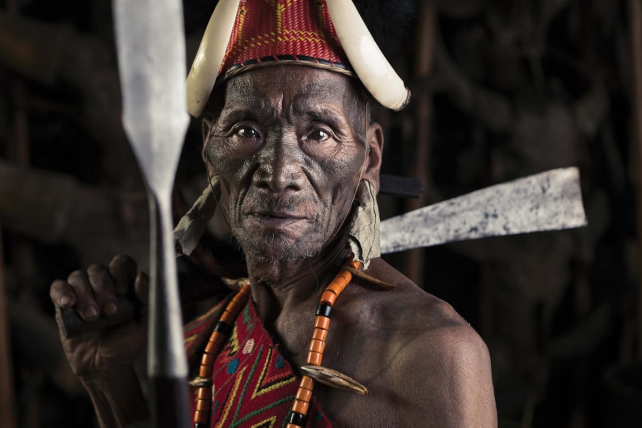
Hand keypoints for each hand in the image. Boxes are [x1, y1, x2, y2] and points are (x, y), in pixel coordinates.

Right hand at [50, 254, 148, 377]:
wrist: (105, 367)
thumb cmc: (127, 343)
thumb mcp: (145, 324)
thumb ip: (148, 298)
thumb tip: (141, 275)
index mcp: (124, 285)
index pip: (121, 263)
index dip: (121, 271)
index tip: (123, 290)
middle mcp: (103, 285)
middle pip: (98, 269)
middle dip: (103, 288)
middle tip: (110, 311)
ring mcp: (82, 294)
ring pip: (78, 276)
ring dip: (85, 294)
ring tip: (92, 317)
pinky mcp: (64, 305)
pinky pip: (58, 287)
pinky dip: (62, 292)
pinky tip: (69, 304)